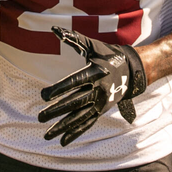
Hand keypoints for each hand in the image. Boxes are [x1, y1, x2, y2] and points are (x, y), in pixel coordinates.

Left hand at [38, 27, 147, 145]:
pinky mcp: (101, 110)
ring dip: (63, 126)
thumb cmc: (107, 54)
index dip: (59, 88)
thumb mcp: (92, 45)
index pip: (75, 82)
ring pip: (79, 117)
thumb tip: (55, 30)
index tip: (44, 95)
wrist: (132, 69)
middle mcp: (98, 90)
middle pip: (75, 102)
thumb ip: (73, 39)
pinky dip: (75, 133)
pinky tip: (62, 141)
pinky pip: (87, 123)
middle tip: (39, 117)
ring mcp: (100, 102)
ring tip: (46, 134)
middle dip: (56, 111)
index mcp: (96, 73)